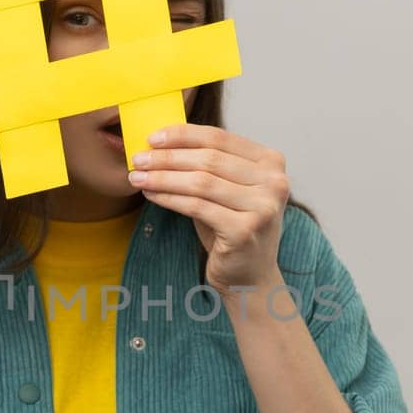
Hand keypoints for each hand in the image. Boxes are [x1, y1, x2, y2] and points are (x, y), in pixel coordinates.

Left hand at [127, 124, 289, 294]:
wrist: (250, 277)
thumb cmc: (232, 228)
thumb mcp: (225, 190)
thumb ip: (206, 164)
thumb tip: (160, 142)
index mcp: (272, 162)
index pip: (220, 138)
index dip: (183, 135)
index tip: (152, 138)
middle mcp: (275, 182)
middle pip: (209, 159)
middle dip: (168, 157)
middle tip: (138, 159)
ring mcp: (263, 207)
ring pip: (201, 182)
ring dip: (163, 178)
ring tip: (137, 177)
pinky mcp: (245, 230)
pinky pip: (197, 207)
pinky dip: (169, 198)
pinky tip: (151, 195)